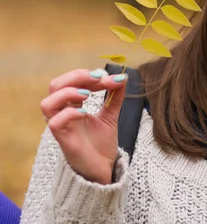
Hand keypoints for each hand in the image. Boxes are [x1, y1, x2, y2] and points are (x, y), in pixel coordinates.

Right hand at [41, 68, 127, 183]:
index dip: (87, 75)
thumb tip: (123, 76)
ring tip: (88, 94)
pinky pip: (54, 123)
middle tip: (98, 78)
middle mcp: (63, 114)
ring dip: (68, 92)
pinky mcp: (63, 140)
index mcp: (72, 105)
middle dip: (76, 76)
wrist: (104, 169)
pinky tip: (84, 113)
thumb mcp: (111, 115)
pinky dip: (69, 113)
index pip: (70, 81)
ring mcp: (61, 127)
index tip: (107, 77)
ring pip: (47, 103)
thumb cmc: (101, 144)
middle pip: (55, 86)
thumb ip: (115, 96)